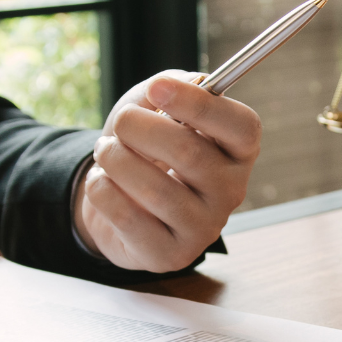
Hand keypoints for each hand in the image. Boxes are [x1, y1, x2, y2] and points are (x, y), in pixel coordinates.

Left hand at [75, 71, 261, 272]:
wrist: (119, 200)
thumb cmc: (146, 148)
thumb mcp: (156, 107)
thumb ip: (166, 87)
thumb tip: (165, 88)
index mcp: (238, 150)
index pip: (240, 126)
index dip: (199, 104)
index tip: (157, 88)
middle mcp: (231, 191)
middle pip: (189, 152)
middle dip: (139, 128)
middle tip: (121, 122)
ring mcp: (204, 227)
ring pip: (155, 189)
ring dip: (116, 159)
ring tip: (105, 151)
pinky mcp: (171, 254)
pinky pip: (129, 217)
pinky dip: (102, 189)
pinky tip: (102, 182)